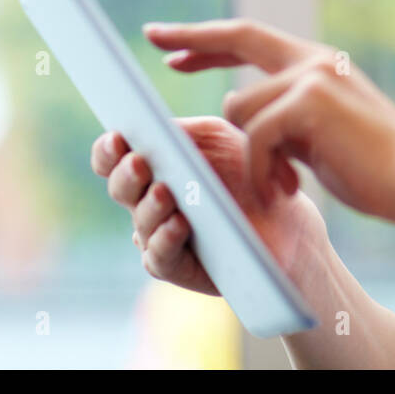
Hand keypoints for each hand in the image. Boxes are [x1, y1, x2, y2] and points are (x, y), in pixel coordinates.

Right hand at [90, 115, 329, 293]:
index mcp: (152, 167)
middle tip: (140, 163)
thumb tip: (153, 126)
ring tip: (165, 192)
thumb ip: (185, 131)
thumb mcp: (219, 138)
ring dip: (150, 207)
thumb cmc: (247, 170)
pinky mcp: (179, 268)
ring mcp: (159, 236)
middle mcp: (148, 203)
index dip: (108, 150)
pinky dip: (166, 239)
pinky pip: (160, 256)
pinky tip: (179, 224)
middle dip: (127, 175)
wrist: (286, 216)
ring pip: (141, 223)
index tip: (117, 138)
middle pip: (120, 189)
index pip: (113, 159)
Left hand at [143, 19, 394, 223]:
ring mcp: (311, 76)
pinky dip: (260, 171)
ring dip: (250, 155)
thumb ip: (288, 119)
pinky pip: (255, 137)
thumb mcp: (322, 135)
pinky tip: (285, 191)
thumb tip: (249, 120)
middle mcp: (314, 59)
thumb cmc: (374, 170)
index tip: (173, 46)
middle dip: (192, 37)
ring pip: (240, 108)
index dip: (211, 41)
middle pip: (239, 34)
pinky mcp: (308, 102)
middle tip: (152, 36)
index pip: (253, 38)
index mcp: (319, 63)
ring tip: (283, 185)